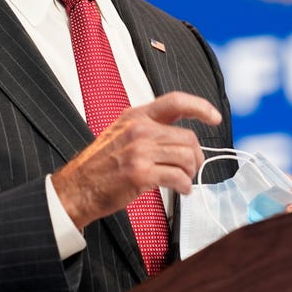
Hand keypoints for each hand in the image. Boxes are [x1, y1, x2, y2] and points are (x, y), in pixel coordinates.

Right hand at [52, 91, 220, 227]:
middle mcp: (139, 129)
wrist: (76, 189)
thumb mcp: (121, 134)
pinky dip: (185, 186)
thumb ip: (149, 130)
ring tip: (184, 180)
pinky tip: (182, 190)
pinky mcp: (141, 174)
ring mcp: (140, 151)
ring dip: (191, 172)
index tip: (214, 117)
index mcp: (136, 116)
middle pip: (187, 137)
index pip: (175, 101)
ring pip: (186, 157)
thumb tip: (182, 139)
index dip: (200, 106)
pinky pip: (178, 177)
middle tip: (192, 168)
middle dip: (196, 156)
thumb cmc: (99, 166)